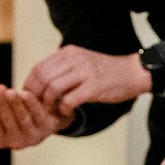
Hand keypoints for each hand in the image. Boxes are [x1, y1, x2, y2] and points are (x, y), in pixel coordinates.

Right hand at [0, 85, 73, 149]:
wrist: (46, 115)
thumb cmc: (19, 115)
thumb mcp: (1, 116)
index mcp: (3, 141)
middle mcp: (18, 143)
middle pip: (7, 121)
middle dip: (1, 103)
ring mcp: (34, 136)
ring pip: (22, 118)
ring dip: (15, 104)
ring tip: (10, 91)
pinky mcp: (48, 128)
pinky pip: (38, 115)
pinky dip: (31, 103)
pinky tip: (25, 93)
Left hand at [21, 44, 151, 113]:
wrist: (133, 73)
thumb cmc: (106, 71)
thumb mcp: (81, 62)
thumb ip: (62, 68)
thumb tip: (38, 83)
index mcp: (69, 52)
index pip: (38, 68)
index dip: (30, 85)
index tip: (30, 98)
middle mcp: (75, 59)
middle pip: (42, 78)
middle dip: (36, 96)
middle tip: (38, 107)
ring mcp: (85, 72)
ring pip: (53, 89)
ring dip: (49, 103)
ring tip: (53, 110)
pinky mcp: (94, 87)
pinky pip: (69, 100)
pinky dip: (63, 109)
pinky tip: (67, 112)